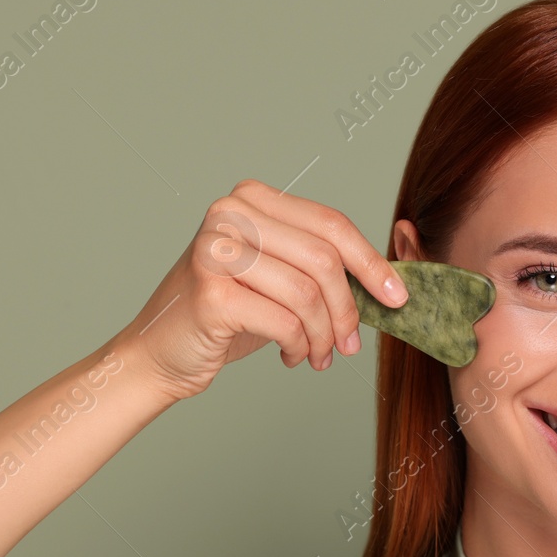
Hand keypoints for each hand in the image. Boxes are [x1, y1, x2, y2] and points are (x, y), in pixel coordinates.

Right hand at [114, 179, 408, 402]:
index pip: (330, 225)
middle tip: (350, 345)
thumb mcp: (276, 279)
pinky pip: (285, 322)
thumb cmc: (224, 316)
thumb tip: (386, 284)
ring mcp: (216, 251)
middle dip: (348, 310)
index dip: (371, 263)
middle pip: (324, 259)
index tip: (397, 297)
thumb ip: (318, 267)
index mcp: (250, 199)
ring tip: (317, 355)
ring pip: (307, 295)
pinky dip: (298, 347)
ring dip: (323, 335)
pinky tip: (291, 356)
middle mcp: (229, 214)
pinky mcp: (212, 293)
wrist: (159, 354)